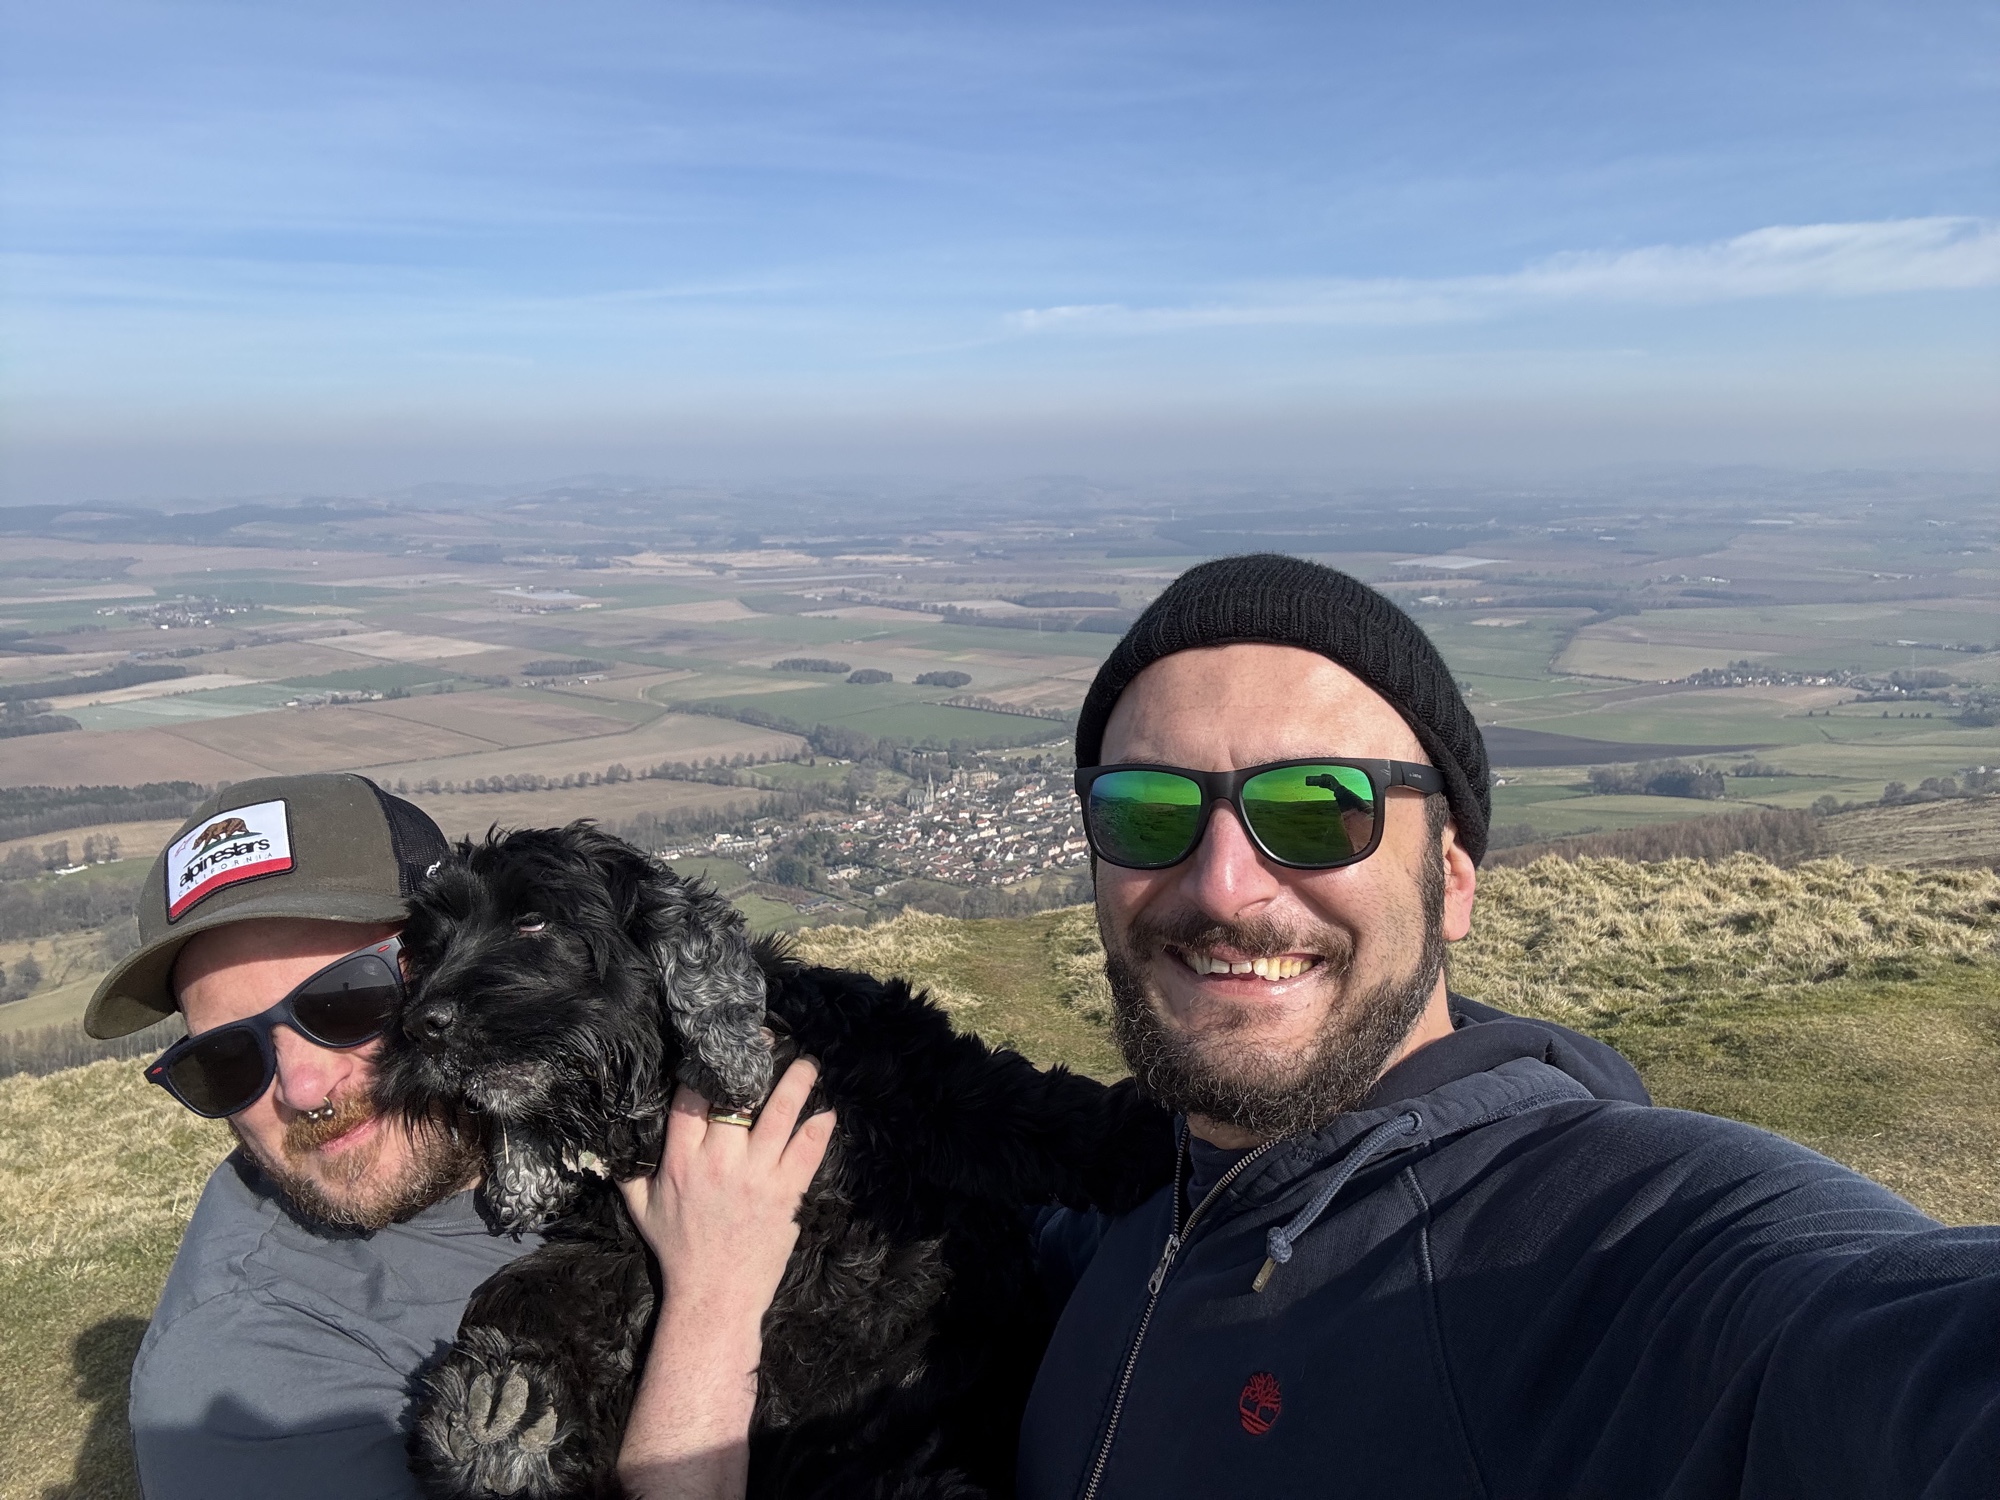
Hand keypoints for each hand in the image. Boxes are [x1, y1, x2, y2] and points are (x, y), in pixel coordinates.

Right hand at [619, 1056, 834, 1331]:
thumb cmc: (678, 1252)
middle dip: (752, 1063)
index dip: (705, 1069)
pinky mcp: (786, 1194)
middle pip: (739, 1098)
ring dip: (796, 1084)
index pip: (691, 1099)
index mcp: (681, 1161)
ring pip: (780, 1116)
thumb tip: (608, 1141)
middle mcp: (719, 1162)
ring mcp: (756, 1176)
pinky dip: (819, 1129)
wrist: (714, 1298)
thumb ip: (627, 1171)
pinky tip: (827, 1111)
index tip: (718, 1048)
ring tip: (807, 1062)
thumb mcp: (641, 1210)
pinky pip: (807, 1152)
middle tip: (764, 1039)